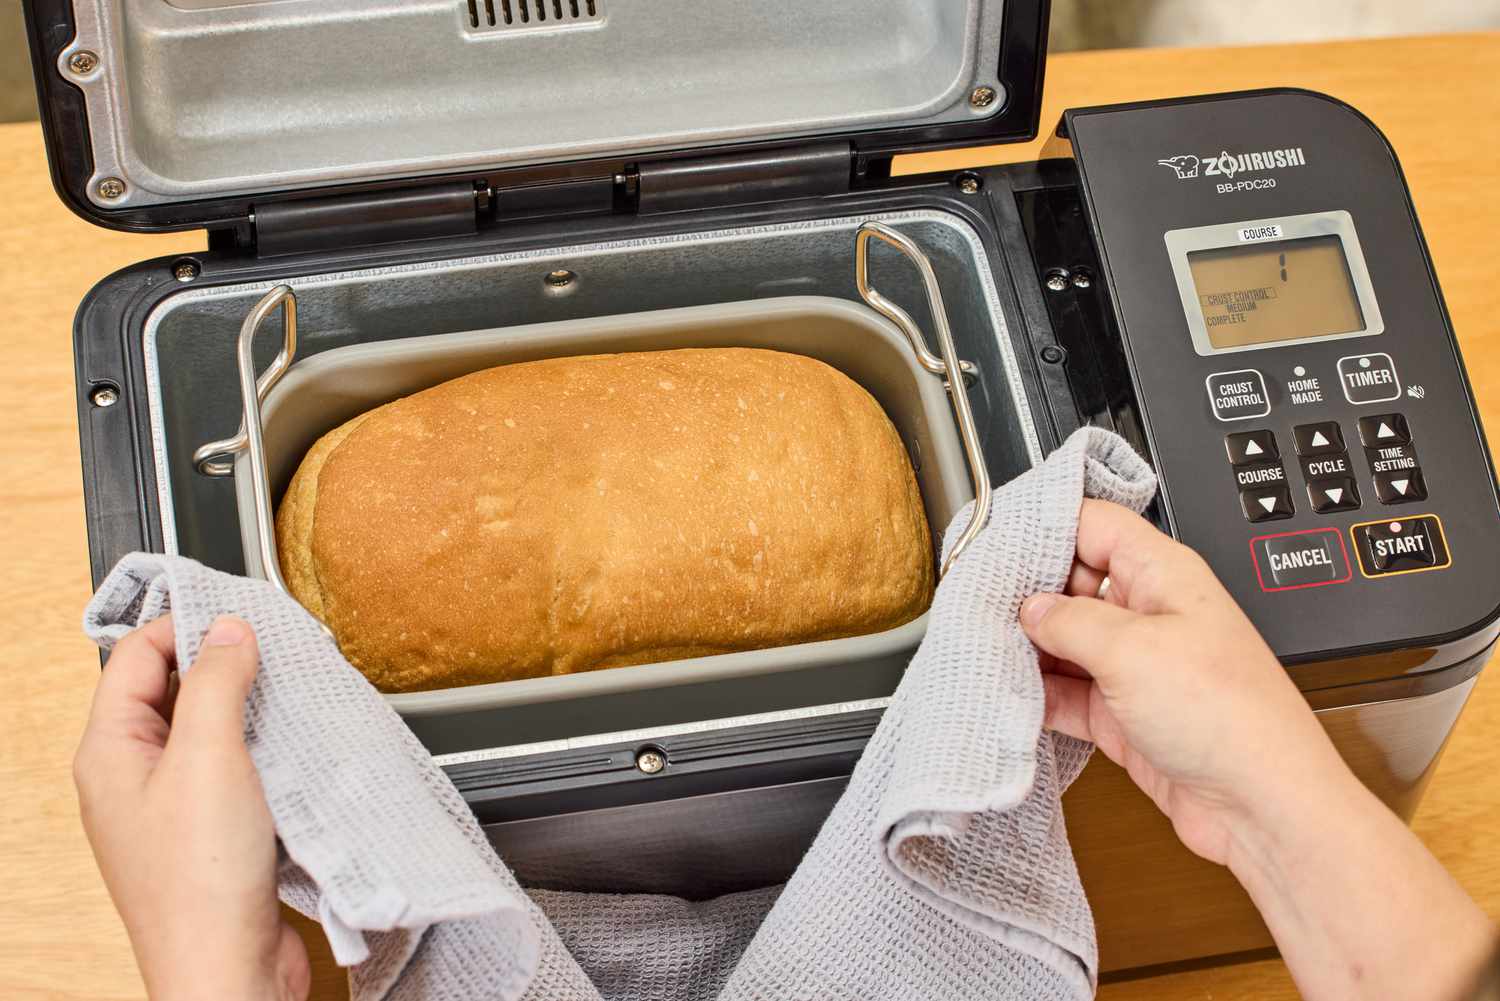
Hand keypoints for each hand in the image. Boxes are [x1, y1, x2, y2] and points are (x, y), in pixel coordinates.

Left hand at [74, 615, 308, 1000]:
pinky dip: (263, 750)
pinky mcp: (211, 834)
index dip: (183, 623)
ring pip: (208, 731)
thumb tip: (228, 630)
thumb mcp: (210, 757)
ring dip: (248, 708)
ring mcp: (171, 809)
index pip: (136, 657)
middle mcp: (132, 778)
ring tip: (289, 691)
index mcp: (109, 753)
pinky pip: (233, 770)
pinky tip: (295, 746)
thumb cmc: (200, 881)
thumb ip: (218, 683)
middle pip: (172, 691)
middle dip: (222, 664)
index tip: (237, 608)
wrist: (227, 972)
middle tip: (273, 645)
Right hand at [1020, 500, 1493, 1000]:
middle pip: (1070, 582)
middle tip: (975, 603)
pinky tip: (1007, 695)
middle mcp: (1149, 614)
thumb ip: (1070, 621)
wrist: (1262, 806)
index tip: (995, 541)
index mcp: (1162, 575)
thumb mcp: (1133, 650)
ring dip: (1026, 649)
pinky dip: (1037, 695)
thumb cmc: (1229, 718)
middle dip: (1024, 593)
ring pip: (1064, 641)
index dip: (1043, 526)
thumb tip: (1030, 608)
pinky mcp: (1123, 715)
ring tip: (981, 650)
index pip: (1093, 525)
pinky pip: (1067, 693)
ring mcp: (1135, 666)